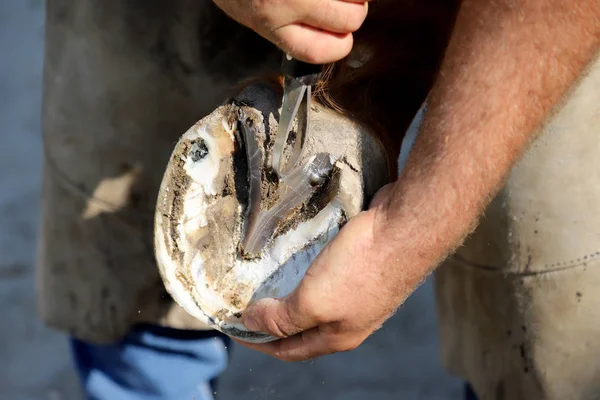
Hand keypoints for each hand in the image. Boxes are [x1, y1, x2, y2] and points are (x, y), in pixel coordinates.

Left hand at [212, 0, 370, 63]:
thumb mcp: (246, 11)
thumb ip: (280, 27)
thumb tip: (321, 36)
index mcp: (270, 23)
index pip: (320, 51)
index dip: (339, 46)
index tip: (340, 37)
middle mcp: (287, 1)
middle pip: (348, 19)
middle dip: (354, 11)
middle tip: (344, 2)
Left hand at [235, 184, 418, 360]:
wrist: (406, 228)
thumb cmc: (362, 269)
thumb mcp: (314, 302)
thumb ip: (282, 317)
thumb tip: (251, 322)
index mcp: (337, 336)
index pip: (288, 350)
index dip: (259, 343)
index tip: (233, 328)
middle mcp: (349, 319)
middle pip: (302, 327)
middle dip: (274, 319)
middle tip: (247, 302)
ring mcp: (358, 292)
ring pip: (315, 299)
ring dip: (290, 293)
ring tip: (267, 280)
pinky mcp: (362, 266)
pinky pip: (326, 275)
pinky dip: (306, 272)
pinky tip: (297, 256)